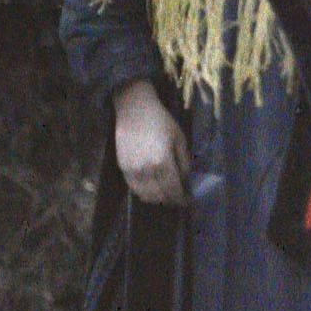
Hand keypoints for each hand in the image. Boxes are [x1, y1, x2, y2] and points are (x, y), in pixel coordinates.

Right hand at [113, 79, 190, 205]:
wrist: (134, 110)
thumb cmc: (161, 122)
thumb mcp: (180, 139)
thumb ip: (184, 162)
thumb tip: (186, 181)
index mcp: (163, 162)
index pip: (173, 190)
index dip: (182, 199)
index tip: (188, 200)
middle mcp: (146, 170)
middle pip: (160, 196)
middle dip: (171, 200)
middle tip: (178, 198)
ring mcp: (132, 171)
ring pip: (146, 196)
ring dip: (158, 199)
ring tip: (166, 194)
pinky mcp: (123, 169)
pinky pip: (134, 189)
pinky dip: (145, 193)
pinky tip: (152, 188)